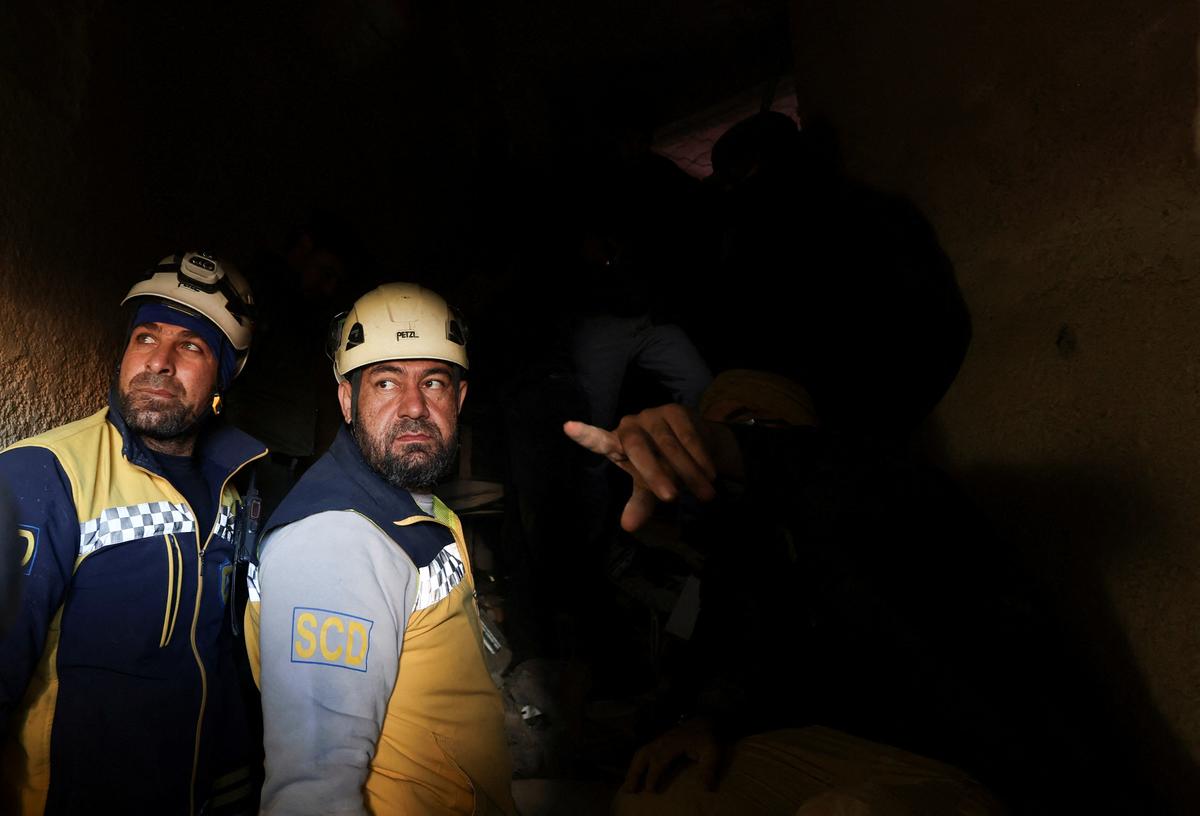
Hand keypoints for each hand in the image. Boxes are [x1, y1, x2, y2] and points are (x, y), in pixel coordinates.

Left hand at [563, 404, 741, 531]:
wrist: (698, 447)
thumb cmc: (664, 468)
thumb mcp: (650, 489)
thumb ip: (639, 504)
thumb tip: (628, 526)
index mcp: (616, 444)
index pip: (597, 440)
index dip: (584, 435)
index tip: (568, 427)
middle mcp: (630, 426)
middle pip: (637, 448)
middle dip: (655, 475)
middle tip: (671, 498)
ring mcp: (652, 416)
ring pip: (669, 446)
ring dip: (689, 473)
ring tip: (706, 495)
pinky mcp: (675, 411)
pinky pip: (688, 438)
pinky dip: (700, 458)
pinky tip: (710, 474)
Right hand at [621, 716, 721, 793]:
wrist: (700, 723)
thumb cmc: (705, 739)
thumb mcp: (712, 752)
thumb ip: (708, 769)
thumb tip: (706, 788)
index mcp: (673, 744)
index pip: (659, 759)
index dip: (653, 774)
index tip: (649, 790)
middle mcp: (661, 742)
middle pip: (643, 755)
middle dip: (634, 773)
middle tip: (628, 790)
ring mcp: (657, 742)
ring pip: (639, 754)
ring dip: (631, 770)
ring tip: (626, 787)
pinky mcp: (656, 744)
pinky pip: (641, 753)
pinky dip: (634, 765)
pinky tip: (632, 777)